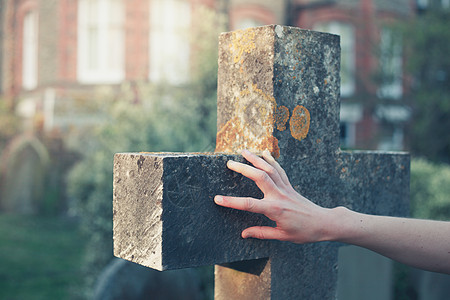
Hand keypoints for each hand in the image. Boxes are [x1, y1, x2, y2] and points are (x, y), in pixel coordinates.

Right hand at [214, 149, 332, 243]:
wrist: (324, 223)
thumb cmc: (304, 232)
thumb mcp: (282, 236)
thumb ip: (262, 233)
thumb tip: (244, 233)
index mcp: (274, 209)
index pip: (249, 204)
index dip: (231, 202)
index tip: (217, 199)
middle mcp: (279, 195)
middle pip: (259, 177)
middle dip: (243, 169)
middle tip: (229, 163)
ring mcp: (285, 188)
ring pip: (269, 169)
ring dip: (256, 159)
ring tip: (243, 151)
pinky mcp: (289, 186)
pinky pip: (279, 170)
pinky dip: (271, 160)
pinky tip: (263, 152)